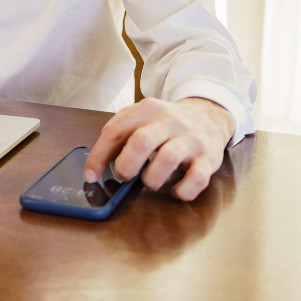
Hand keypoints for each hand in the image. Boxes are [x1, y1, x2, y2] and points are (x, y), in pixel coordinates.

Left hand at [83, 97, 234, 201]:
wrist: (209, 115)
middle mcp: (169, 121)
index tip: (90, 175)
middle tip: (123, 176)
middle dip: (126, 166)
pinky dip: (182, 190)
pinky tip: (175, 190)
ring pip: (168, 159)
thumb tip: (96, 165)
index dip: (99, 156)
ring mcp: (191, 139)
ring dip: (152, 179)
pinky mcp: (208, 158)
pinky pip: (196, 179)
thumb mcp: (142, 118)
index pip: (116, 131)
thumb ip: (120, 135)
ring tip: (150, 181)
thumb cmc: (166, 124)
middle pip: (141, 142)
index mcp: (147, 109)